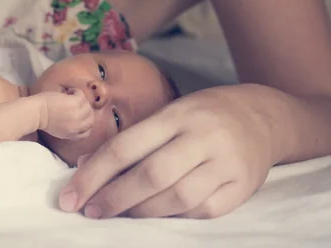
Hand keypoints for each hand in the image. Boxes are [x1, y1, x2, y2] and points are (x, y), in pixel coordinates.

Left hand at [39, 89, 93, 139]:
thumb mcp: (59, 131)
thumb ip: (70, 128)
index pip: (87, 132)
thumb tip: (77, 118)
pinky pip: (81, 95)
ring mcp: (77, 115)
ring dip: (79, 98)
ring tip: (70, 95)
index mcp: (72, 134)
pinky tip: (68, 91)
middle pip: (91, 118)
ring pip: (87, 105)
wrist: (36, 113)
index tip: (81, 115)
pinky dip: (75, 91)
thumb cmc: (42, 120)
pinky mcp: (75, 103)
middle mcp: (77, 126)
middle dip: (85, 110)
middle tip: (77, 102)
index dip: (86, 123)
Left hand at [58, 85, 283, 218]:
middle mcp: (203, 136)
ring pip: (177, 197)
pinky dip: (175, 216)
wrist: (261, 116)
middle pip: (151, 175)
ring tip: (120, 215)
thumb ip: (131, 140)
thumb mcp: (167, 114)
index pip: (126, 147)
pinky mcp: (243, 186)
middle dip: (114, 198)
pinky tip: (158, 215)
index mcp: (176, 114)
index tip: (70, 197)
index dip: (93, 175)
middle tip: (90, 212)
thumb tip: (87, 166)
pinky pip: (203, 211)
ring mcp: (226, 162)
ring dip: (141, 212)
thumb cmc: (202, 115)